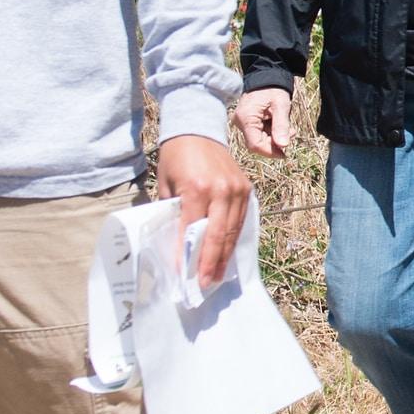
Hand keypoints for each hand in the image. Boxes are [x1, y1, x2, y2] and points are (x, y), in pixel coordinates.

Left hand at [161, 132, 251, 286]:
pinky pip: (241, 220)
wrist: (198, 129)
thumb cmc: (176, 158)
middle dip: (210, 263)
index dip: (188, 255)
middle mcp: (221, 190)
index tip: (183, 276)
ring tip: (216, 276)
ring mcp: (237, 189)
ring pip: (233, 231)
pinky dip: (234, 239)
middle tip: (205, 284)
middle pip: (218, 235)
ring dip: (224, 256)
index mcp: (197, 189)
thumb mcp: (166, 185)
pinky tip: (227, 254)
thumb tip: (175, 244)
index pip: (192, 230)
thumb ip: (173, 213)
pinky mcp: (246, 189)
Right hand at [238, 87, 296, 157]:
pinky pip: (258, 133)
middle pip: (257, 143)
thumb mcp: (281, 105)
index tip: (285, 153)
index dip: (270, 151)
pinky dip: (271, 133)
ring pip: (259, 139)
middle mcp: (240, 122)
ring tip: (288, 128)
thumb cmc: (274, 88)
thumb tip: (283, 146)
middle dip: (275, 143)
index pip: (255, 144)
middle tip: (291, 133)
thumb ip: (281, 125)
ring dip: (275, 138)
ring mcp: (242, 122)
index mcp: (246, 118)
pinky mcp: (247, 122)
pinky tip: (279, 124)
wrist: (267, 76)